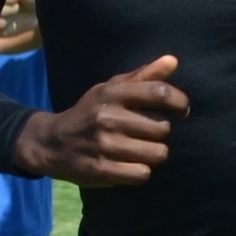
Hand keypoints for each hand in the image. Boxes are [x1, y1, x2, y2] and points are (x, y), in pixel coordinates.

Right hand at [14, 54, 187, 186]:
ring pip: (157, 153)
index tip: (182, 110)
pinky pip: (142, 174)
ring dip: (153, 153)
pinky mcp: (101, 170)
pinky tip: (130, 165)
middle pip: (162, 128)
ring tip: (140, 150)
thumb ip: (143, 76)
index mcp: (112, 93)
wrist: (52, 143)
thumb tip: (173, 61)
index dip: (179, 101)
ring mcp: (104, 145)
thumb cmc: (90, 112)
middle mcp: (108, 117)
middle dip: (160, 132)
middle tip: (147, 133)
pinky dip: (141, 171)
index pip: (158, 92)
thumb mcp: (110, 89)